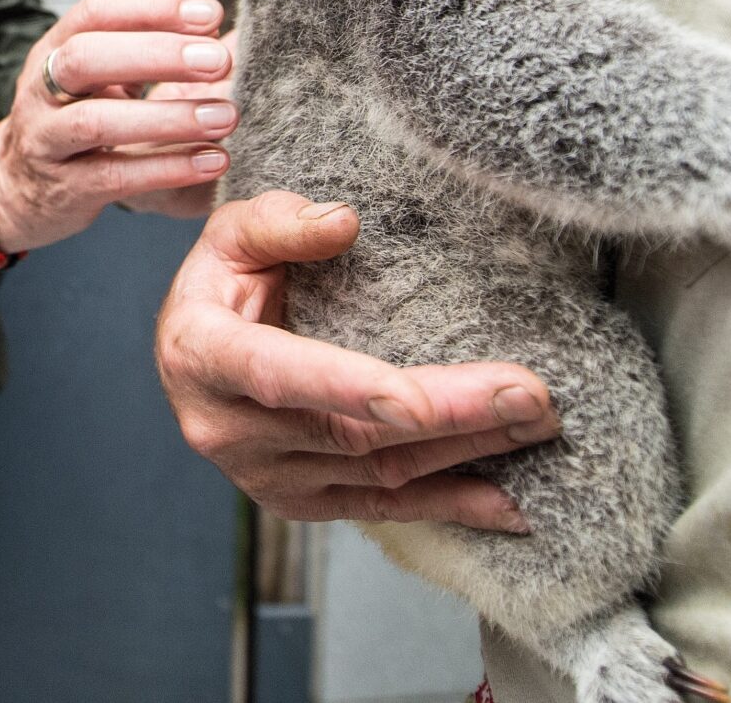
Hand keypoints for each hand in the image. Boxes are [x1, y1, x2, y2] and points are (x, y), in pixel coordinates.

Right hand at [0, 0, 239, 250]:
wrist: (14, 187)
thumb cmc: (72, 118)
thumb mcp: (93, 75)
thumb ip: (142, 49)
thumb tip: (216, 30)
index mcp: (53, 48)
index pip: (96, 12)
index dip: (153, 8)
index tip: (211, 14)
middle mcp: (41, 88)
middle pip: (86, 57)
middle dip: (157, 54)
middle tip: (219, 60)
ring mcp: (45, 139)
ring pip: (96, 121)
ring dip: (168, 117)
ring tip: (226, 116)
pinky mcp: (64, 189)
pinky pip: (115, 176)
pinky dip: (167, 168)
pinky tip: (213, 161)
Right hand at [155, 190, 558, 531]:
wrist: (192, 354)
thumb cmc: (221, 284)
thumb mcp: (230, 237)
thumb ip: (279, 223)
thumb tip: (344, 222)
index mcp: (202, 357)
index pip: (276, 375)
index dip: (345, 387)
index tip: (413, 401)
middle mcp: (228, 430)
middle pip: (350, 432)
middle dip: (449, 415)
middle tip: (530, 395)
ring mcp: (265, 476)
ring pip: (378, 472)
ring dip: (466, 451)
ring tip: (537, 422)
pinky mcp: (299, 503)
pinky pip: (383, 509)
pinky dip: (450, 506)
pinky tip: (509, 503)